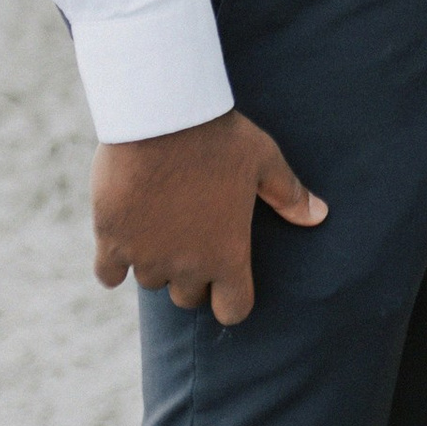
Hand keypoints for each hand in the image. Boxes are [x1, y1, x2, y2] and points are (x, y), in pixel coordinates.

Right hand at [90, 110, 325, 325]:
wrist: (161, 115)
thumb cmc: (219, 136)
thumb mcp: (264, 160)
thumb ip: (289, 194)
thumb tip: (319, 215)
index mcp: (227, 255)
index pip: (233, 310)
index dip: (230, 298)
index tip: (226, 282)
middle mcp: (186, 266)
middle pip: (188, 297)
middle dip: (191, 276)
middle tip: (191, 239)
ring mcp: (146, 256)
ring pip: (149, 281)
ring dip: (154, 262)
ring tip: (159, 225)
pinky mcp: (110, 240)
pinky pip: (107, 275)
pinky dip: (112, 263)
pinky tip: (121, 239)